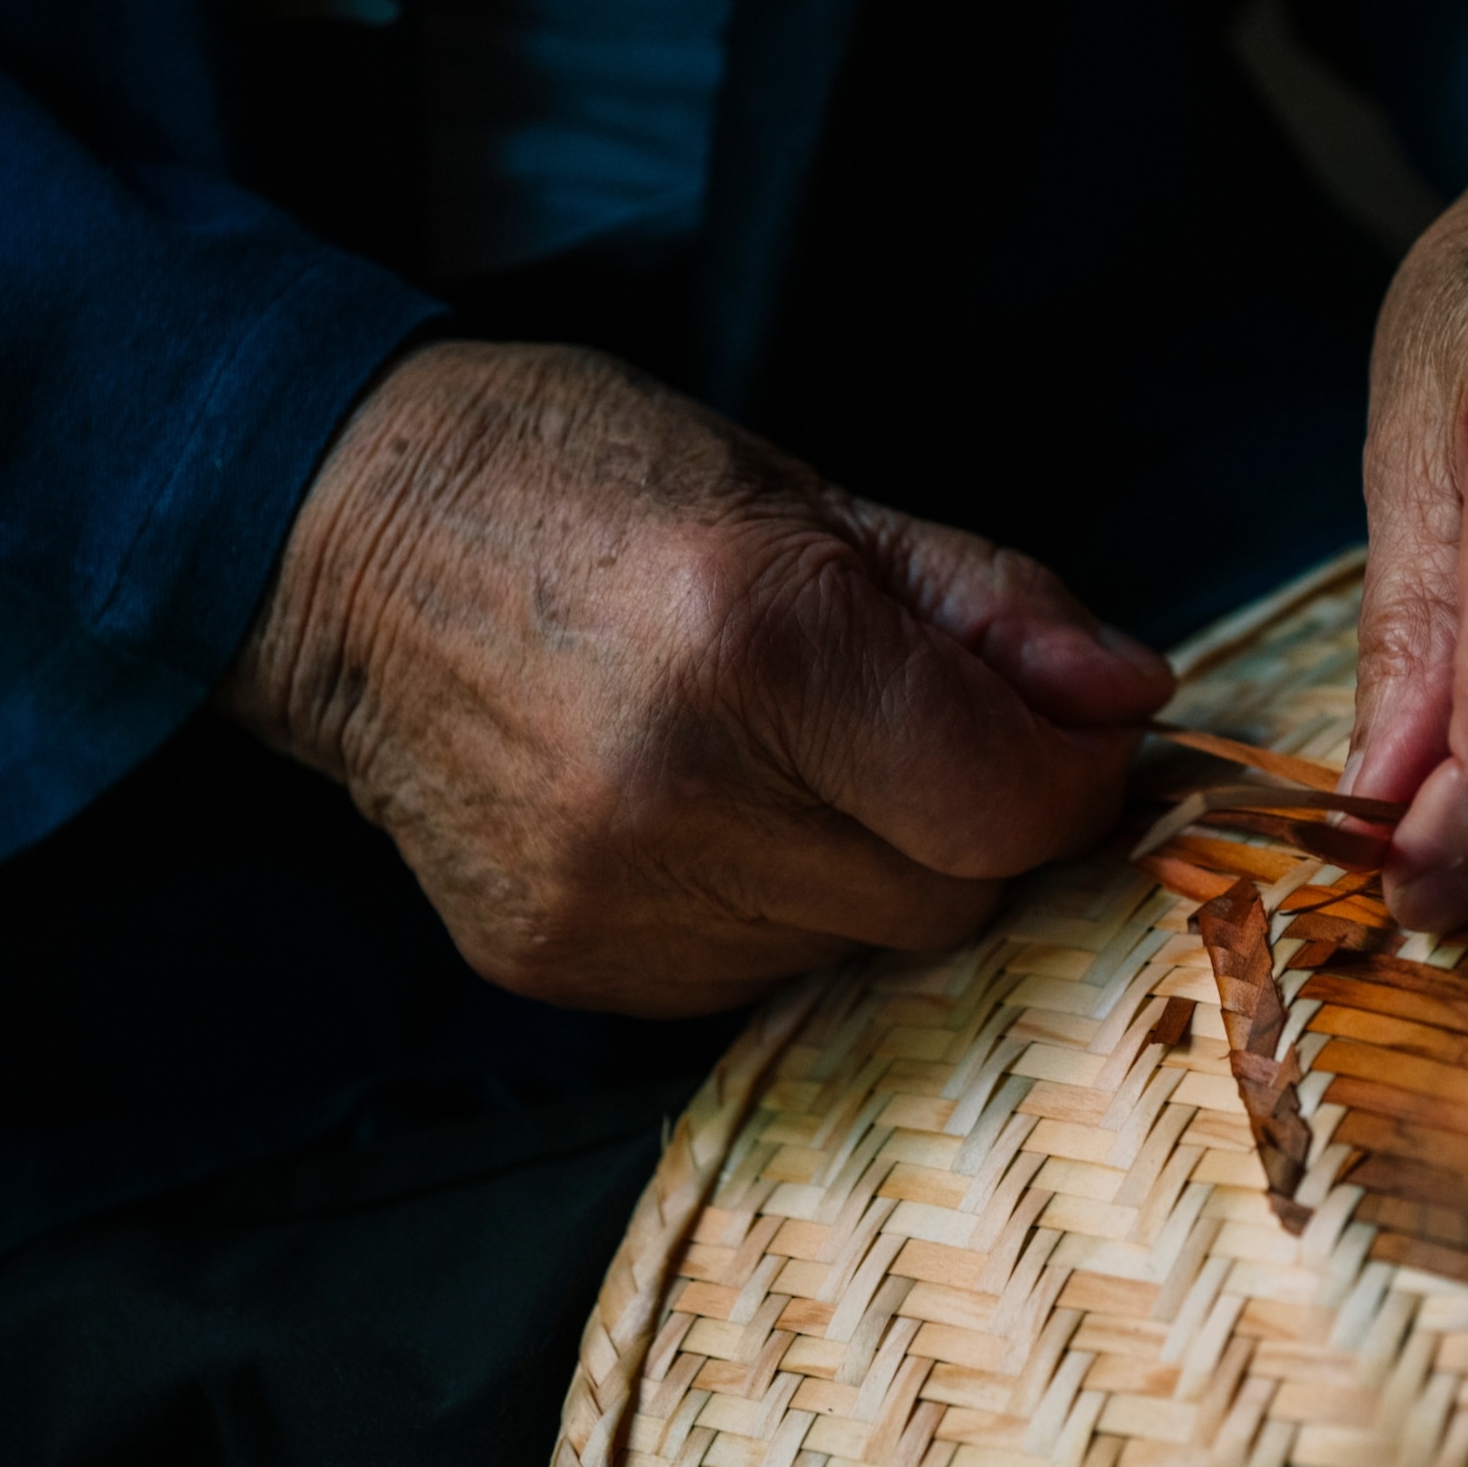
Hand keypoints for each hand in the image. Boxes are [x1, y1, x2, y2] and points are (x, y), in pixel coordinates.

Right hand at [217, 340, 1171, 1013]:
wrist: (336, 542)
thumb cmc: (591, 486)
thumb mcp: (811, 497)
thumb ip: (990, 607)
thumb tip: (1131, 698)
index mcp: (760, 646)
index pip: (1011, 809)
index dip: (1069, 778)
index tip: (1056, 729)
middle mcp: (679, 796)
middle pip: (949, 896)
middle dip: (968, 822)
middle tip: (902, 728)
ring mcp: (607, 901)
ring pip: (858, 952)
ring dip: (867, 871)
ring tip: (781, 758)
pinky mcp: (556, 967)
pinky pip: (750, 981)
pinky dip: (770, 912)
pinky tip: (703, 814)